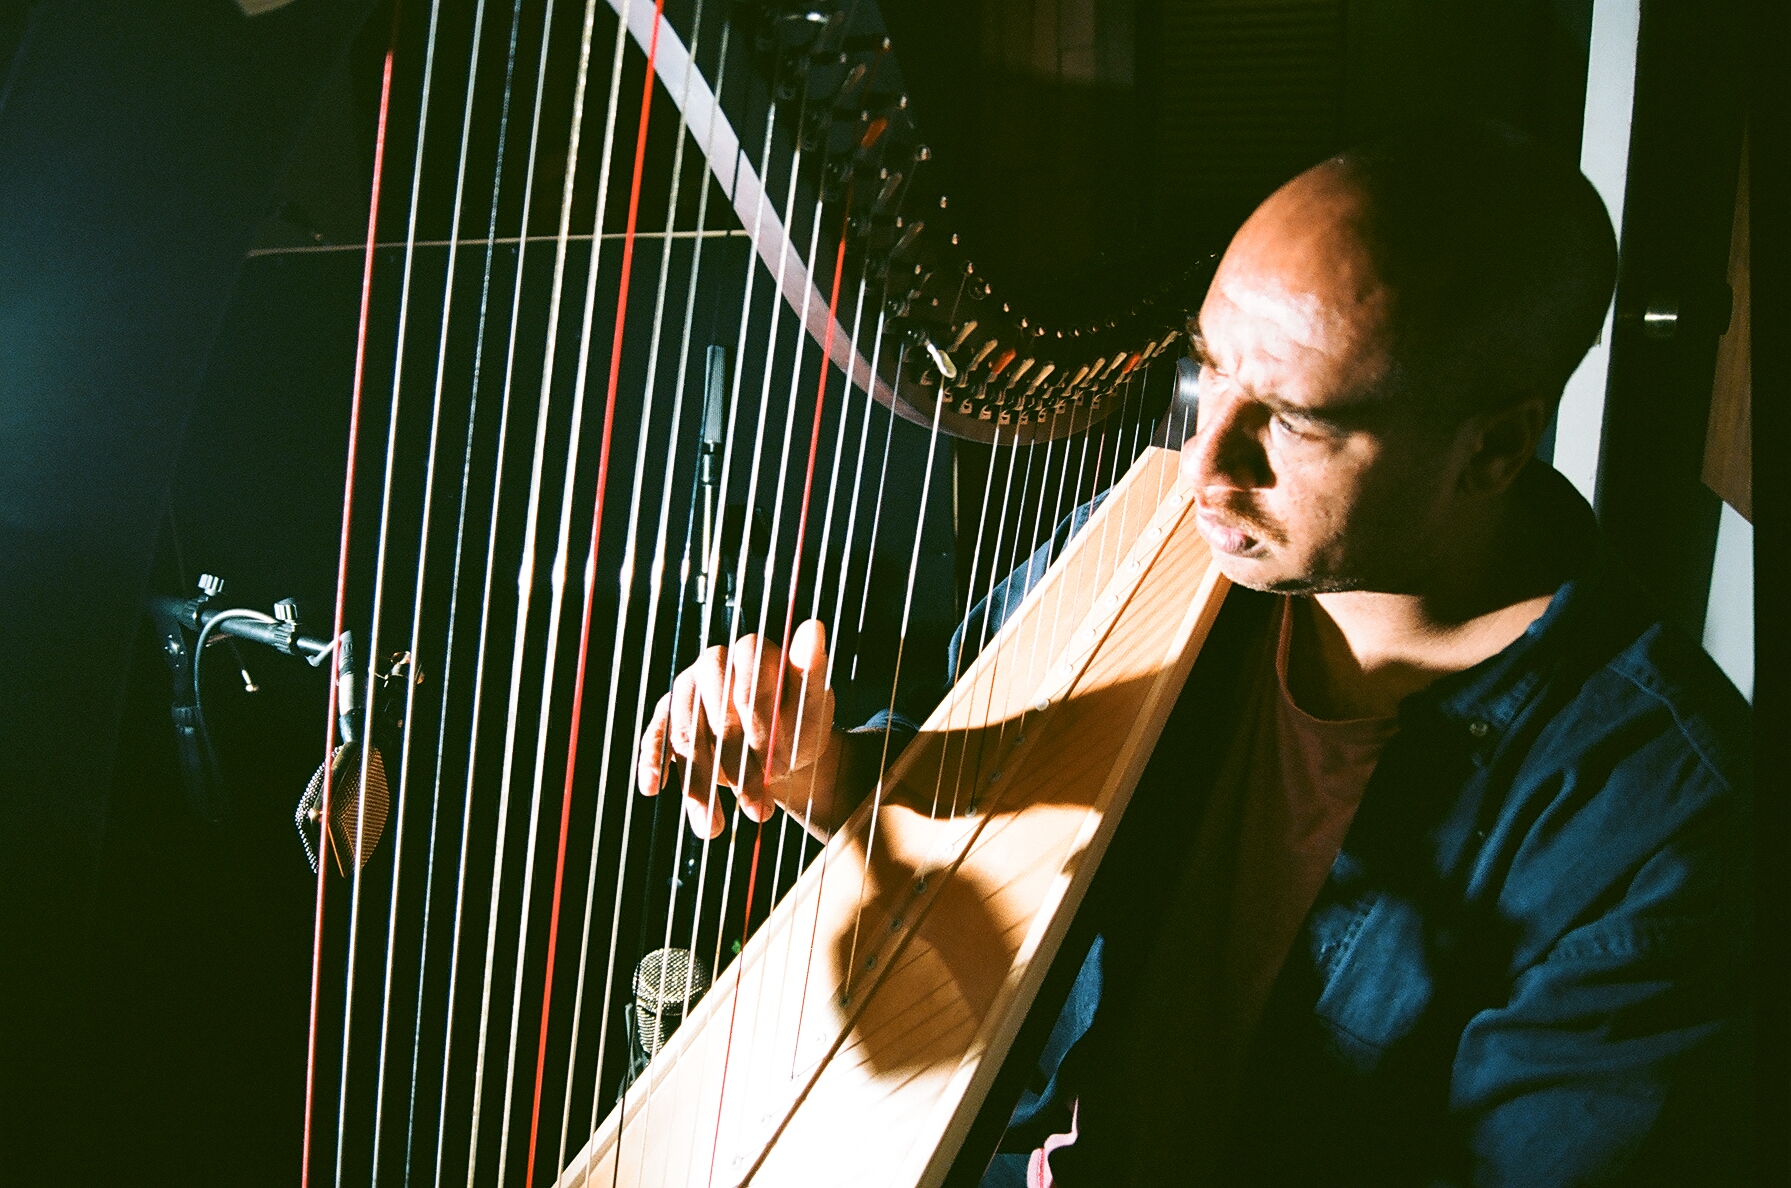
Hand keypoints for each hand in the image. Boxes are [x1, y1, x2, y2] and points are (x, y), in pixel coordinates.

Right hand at [637, 619, 838, 838]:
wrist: (782, 756)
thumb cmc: (801, 726)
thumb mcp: (814, 707)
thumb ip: (813, 671)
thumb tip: (813, 627)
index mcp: (753, 653)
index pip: (748, 688)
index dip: (762, 732)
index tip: (781, 770)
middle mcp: (715, 664)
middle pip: (714, 715)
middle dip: (737, 769)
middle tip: (758, 810)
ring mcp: (688, 690)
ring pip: (686, 736)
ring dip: (699, 785)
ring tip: (715, 829)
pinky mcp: (668, 717)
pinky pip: (655, 736)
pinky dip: (652, 761)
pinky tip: (652, 787)